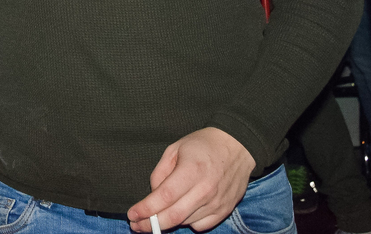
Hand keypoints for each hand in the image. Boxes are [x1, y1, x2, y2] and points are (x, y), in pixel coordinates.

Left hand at [126, 127, 255, 231]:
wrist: (237, 146)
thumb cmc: (203, 145)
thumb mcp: (175, 148)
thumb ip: (160, 173)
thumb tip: (153, 195)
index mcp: (192, 170)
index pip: (165, 197)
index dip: (146, 209)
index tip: (132, 214)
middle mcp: (205, 189)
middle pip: (174, 216)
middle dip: (151, 224)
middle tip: (137, 226)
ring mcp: (217, 202)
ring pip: (185, 222)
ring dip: (167, 223)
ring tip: (156, 216)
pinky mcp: (225, 210)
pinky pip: (201, 226)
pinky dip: (188, 223)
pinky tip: (182, 212)